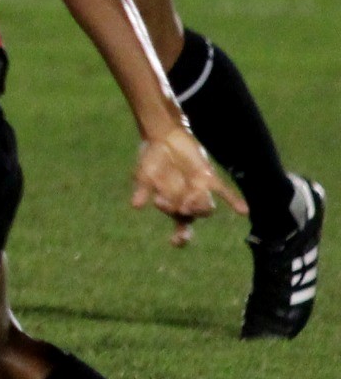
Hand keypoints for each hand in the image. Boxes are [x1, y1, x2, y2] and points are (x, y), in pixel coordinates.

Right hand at [130, 128, 246, 247]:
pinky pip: (224, 192)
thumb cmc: (150, 158)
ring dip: (198, 207)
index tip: (176, 242)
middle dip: (184, 212)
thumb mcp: (143, 175)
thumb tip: (136, 206)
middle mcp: (188, 201)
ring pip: (205, 208)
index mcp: (173, 204)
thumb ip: (142, 190)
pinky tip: (242, 211)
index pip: (181, 226)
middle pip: (192, 216)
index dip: (181, 236)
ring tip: (189, 198)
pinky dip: (233, 201)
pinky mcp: (208, 178)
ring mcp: (199, 190)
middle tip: (174, 204)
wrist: (163, 136)